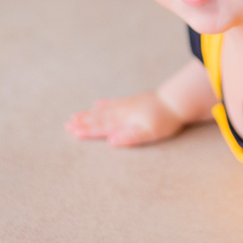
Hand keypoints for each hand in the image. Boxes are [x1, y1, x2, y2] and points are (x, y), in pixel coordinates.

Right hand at [65, 91, 185, 145]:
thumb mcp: (150, 132)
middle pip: (98, 118)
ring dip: (89, 114)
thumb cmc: (165, 119)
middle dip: (83, 122)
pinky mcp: (132, 101)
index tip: (73, 132)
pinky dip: (104, 104)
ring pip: (103, 110)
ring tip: (75, 115)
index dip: (87, 130)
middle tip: (67, 124)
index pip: (102, 127)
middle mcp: (122, 111)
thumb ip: (131, 136)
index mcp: (124, 120)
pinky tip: (97, 103)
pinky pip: (113, 102)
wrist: (176, 100)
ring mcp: (126, 105)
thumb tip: (111, 141)